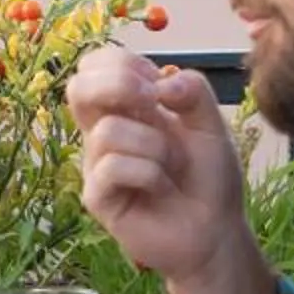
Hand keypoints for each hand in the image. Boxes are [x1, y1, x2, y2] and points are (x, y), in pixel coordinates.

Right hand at [67, 46, 254, 287]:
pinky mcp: (97, 198)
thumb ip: (193, 91)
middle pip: (77, 88)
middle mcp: (104, 133)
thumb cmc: (208, 178)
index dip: (123, 63)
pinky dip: (150, 173)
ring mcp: (97, 166)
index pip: (96, 66)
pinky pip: (114, 167)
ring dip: (155, 145)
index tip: (158, 86)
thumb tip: (161, 84)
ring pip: (108, 130)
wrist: (216, 230)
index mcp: (126, 110)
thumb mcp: (211, 124)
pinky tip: (161, 189)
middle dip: (117, 84)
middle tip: (152, 103)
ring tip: (173, 167)